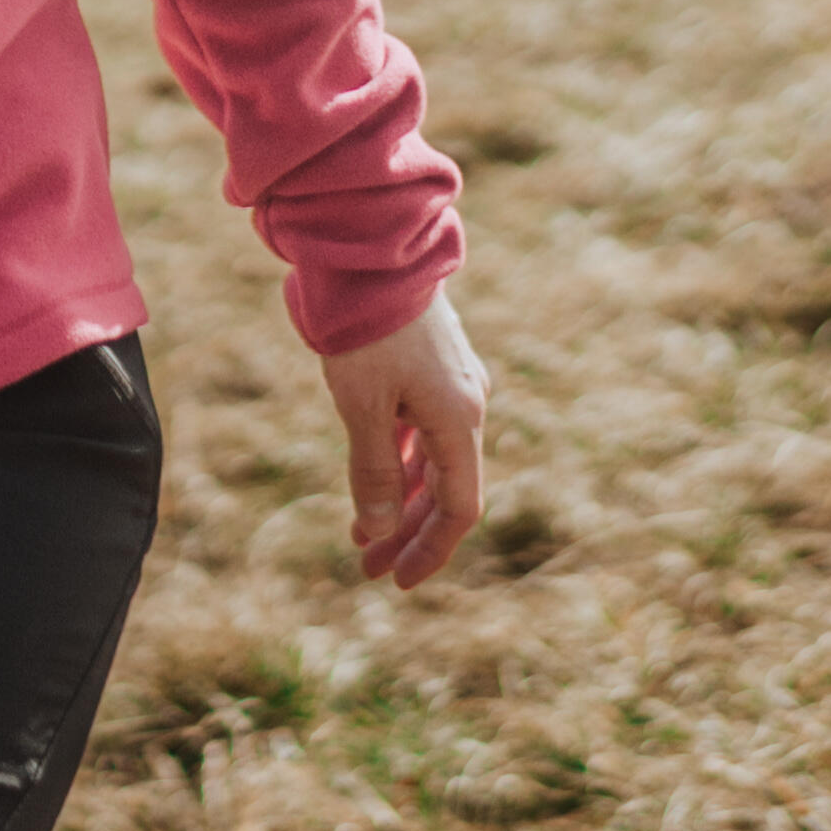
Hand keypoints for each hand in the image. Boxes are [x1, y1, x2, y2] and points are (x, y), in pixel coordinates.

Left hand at [319, 289, 496, 590]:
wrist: (373, 249)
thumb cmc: (367, 328)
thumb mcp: (362, 407)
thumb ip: (373, 472)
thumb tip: (378, 533)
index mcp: (460, 420)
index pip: (459, 508)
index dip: (431, 550)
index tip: (399, 581)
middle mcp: (467, 406)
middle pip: (447, 490)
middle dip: (410, 534)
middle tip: (370, 569)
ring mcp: (452, 385)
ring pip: (433, 462)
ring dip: (401, 502)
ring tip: (364, 535)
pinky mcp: (432, 368)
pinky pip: (423, 432)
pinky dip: (400, 463)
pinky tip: (374, 481)